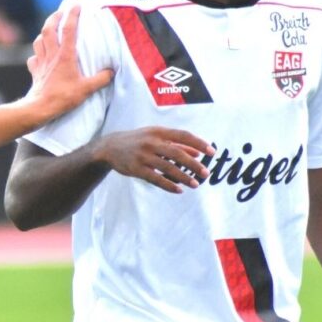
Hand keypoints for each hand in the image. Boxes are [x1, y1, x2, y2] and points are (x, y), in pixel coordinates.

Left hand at [24, 5, 112, 119]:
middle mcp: (51, 55)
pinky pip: (33, 59)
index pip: (68, 29)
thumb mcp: (86, 89)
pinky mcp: (35, 72)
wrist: (40, 108)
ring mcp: (41, 63)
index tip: (77, 5)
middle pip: (48, 30)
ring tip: (49, 31)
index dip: (73, 15)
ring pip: (39, 41)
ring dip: (43, 33)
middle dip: (54, 18)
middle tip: (60, 12)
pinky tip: (39, 56)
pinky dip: (36, 54)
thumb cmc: (63, 97)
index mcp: (65, 55)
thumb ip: (100, 79)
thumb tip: (111, 72)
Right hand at [95, 127, 213, 192]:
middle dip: (193, 164)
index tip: (212, 152)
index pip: (183, 135)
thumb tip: (198, 153)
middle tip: (206, 173)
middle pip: (177, 153)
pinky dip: (168, 185)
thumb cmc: (138, 140)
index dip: (198, 143)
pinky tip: (178, 190)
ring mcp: (143, 156)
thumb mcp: (156, 137)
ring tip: (195, 184)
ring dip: (183, 177)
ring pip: (167, 168)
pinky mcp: (136, 169)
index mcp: (158, 131)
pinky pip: (155, 178)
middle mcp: (151, 142)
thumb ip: (176, 144)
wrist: (110, 147)